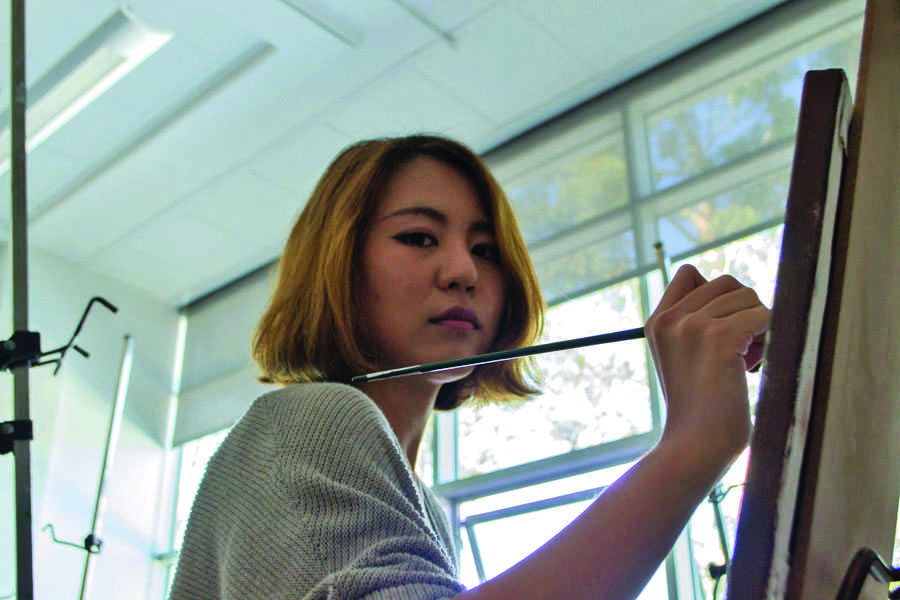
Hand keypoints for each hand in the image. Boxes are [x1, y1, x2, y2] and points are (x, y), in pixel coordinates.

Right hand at [645, 265, 769, 465]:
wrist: (694, 446)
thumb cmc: (698, 411)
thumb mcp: (682, 359)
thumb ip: (695, 326)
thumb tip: (739, 294)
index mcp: (657, 322)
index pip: (690, 273)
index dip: (716, 295)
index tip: (722, 329)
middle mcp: (671, 318)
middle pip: (726, 282)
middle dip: (743, 310)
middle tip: (743, 348)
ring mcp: (693, 326)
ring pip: (747, 296)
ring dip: (758, 324)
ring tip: (748, 359)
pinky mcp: (719, 337)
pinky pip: (762, 315)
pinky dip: (768, 335)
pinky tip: (753, 364)